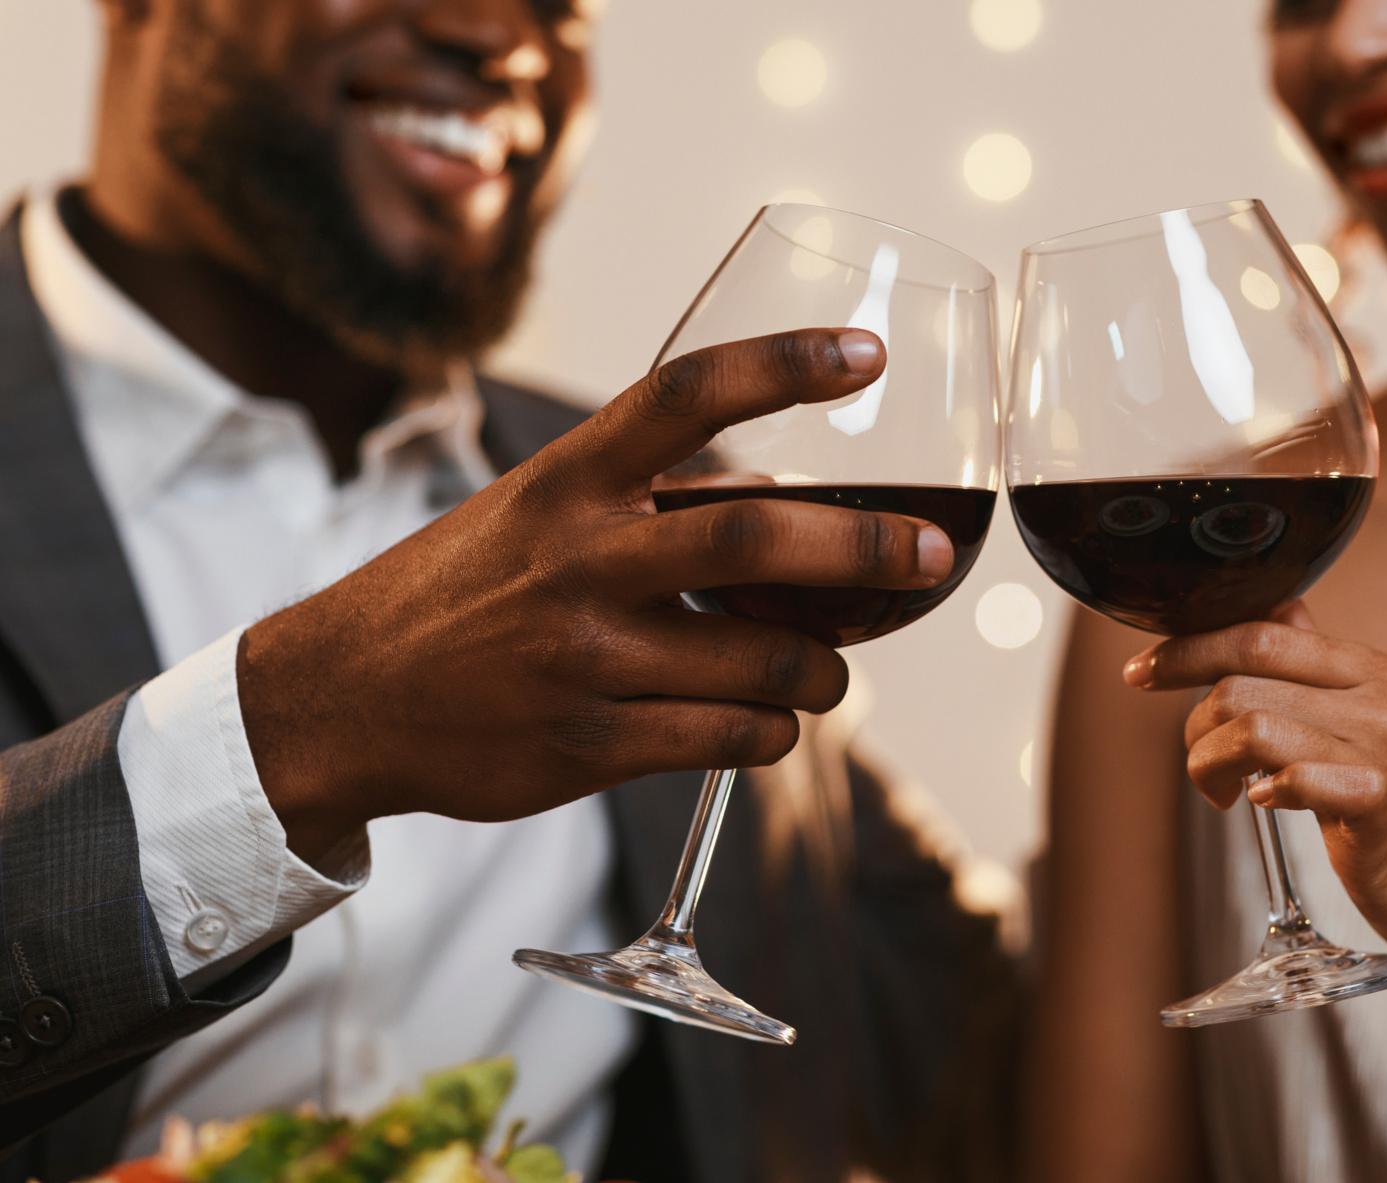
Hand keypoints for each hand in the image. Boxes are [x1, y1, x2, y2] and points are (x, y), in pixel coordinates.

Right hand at [239, 329, 950, 861]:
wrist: (341, 698)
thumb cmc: (461, 592)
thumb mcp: (533, 509)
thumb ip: (642, 497)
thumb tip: (781, 498)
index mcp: (570, 480)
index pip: (686, 394)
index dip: (784, 364)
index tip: (866, 354)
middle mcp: (582, 558)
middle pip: (756, 538)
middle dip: (866, 548)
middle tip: (932, 556)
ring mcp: (587, 657)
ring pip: (767, 662)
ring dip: (828, 672)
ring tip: (833, 671)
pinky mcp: (591, 744)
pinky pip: (733, 740)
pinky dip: (775, 734)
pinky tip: (768, 725)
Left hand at [1125, 602, 1386, 987]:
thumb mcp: (1379, 730)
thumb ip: (1325, 675)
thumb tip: (1282, 612)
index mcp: (1371, 670)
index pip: (1259, 629)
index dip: (1187, 647)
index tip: (1140, 675)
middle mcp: (1380, 697)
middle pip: (1243, 672)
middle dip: (1194, 721)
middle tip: (1205, 773)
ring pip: (1253, 723)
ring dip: (1211, 764)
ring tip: (1226, 800)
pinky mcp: (1386, 807)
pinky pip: (1303, 778)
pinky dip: (1268, 790)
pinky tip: (1263, 807)